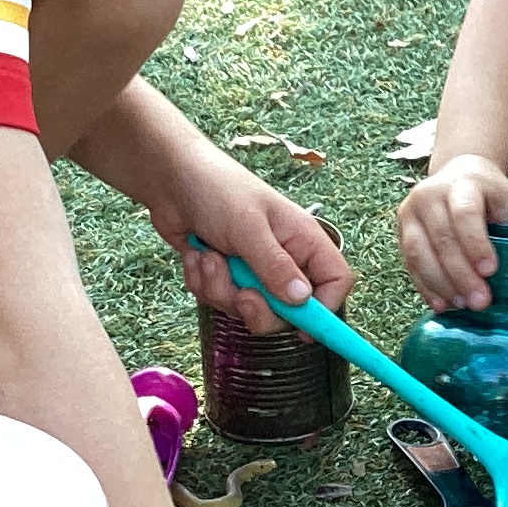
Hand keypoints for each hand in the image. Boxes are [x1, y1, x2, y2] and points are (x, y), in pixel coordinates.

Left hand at [149, 143, 354, 332]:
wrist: (171, 178)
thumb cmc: (217, 189)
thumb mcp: (248, 227)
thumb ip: (275, 266)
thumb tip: (302, 300)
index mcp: (303, 240)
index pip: (336, 281)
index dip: (325, 309)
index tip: (301, 327)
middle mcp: (283, 259)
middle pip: (290, 310)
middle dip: (258, 308)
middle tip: (241, 295)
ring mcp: (253, 270)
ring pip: (248, 309)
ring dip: (221, 289)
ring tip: (209, 258)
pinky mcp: (226, 277)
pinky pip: (219, 301)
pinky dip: (203, 283)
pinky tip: (196, 255)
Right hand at [395, 152, 507, 313]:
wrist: (462, 176)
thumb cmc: (495, 200)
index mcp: (464, 184)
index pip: (465, 213)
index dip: (475, 242)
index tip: (491, 270)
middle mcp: (430, 193)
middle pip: (442, 237)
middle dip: (460, 274)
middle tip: (480, 302)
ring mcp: (411, 212)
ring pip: (419, 252)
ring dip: (441, 284)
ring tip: (462, 306)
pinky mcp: (402, 230)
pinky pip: (409, 263)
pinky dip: (425, 286)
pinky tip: (442, 305)